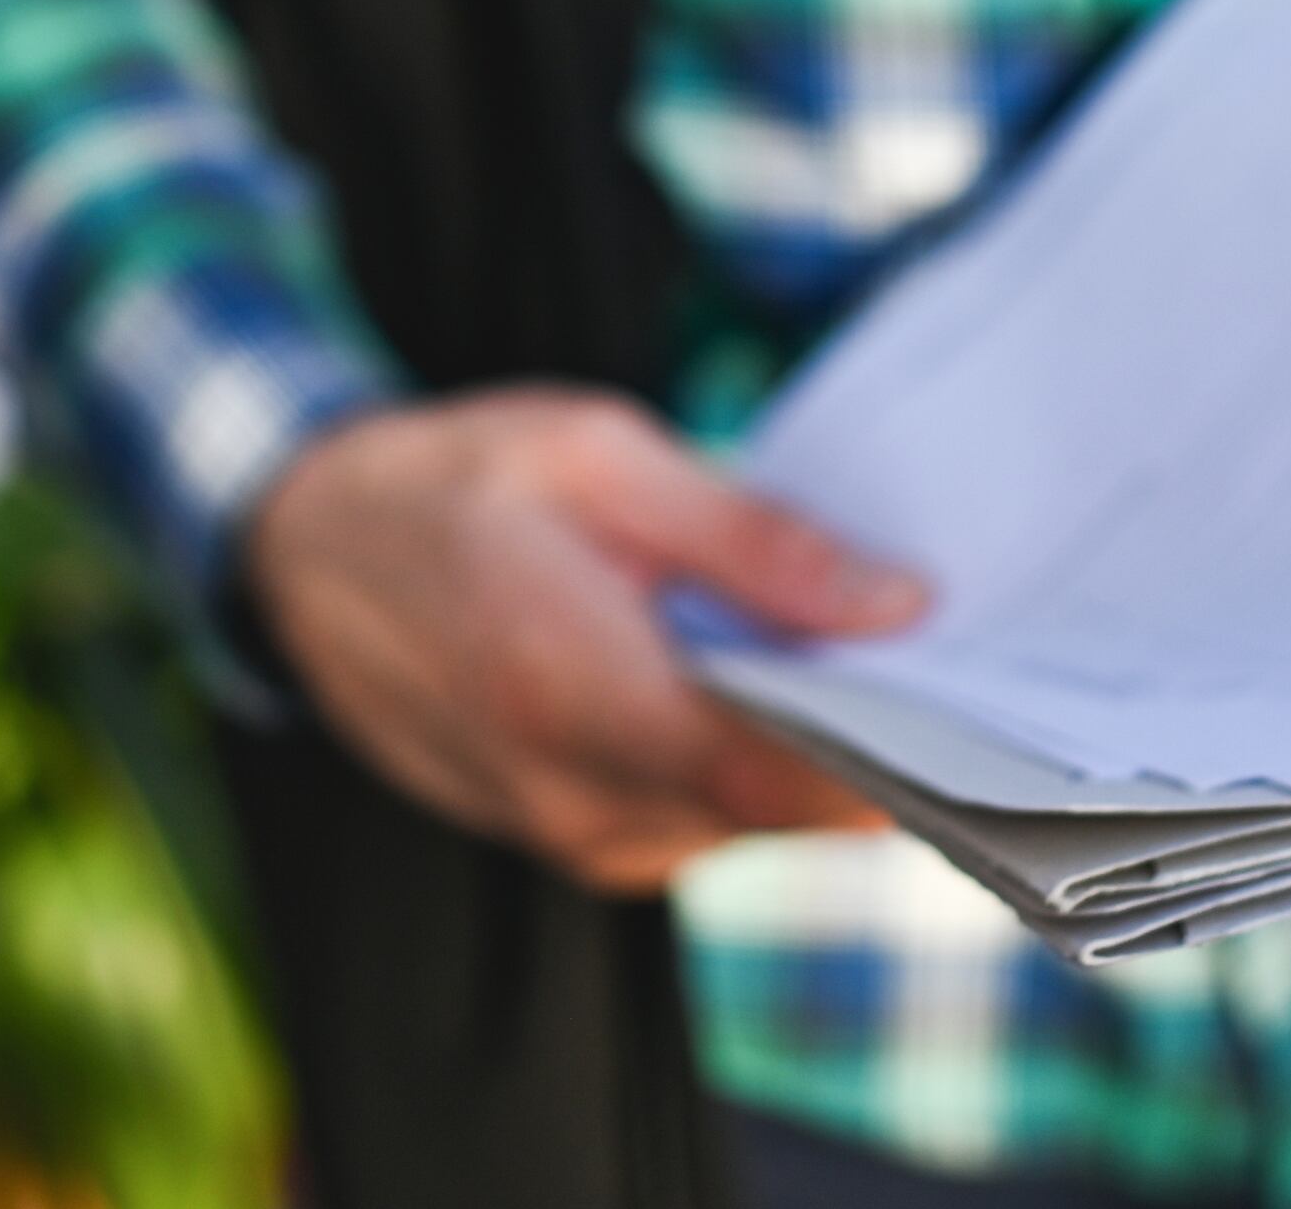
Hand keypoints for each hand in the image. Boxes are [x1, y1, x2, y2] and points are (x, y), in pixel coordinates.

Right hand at [241, 388, 924, 891]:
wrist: (303, 548)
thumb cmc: (453, 479)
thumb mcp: (600, 452)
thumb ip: (753, 540)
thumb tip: (901, 604)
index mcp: (574, 687)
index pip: (780, 778)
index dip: (899, 759)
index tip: (987, 702)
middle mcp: (573, 793)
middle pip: (780, 811)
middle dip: (874, 743)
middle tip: (952, 651)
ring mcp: (570, 833)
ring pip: (747, 822)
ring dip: (811, 752)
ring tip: (862, 650)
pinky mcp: (574, 838)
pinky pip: (699, 819)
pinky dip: (746, 761)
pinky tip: (766, 681)